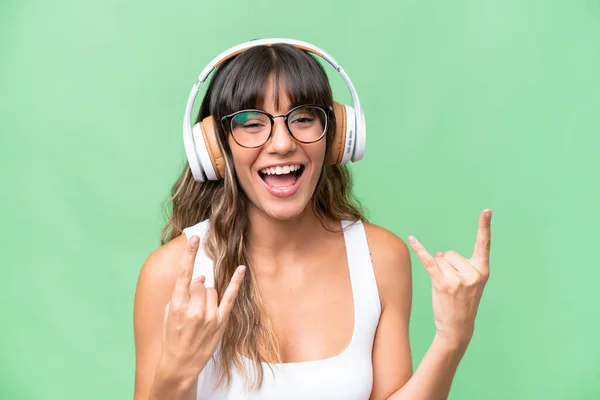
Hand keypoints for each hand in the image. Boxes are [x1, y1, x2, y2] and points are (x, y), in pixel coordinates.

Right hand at [159, 235, 245, 377]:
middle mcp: (194, 310)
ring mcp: (209, 316)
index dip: (188, 256)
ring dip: (207, 296)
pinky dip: (236, 282)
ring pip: (212, 290)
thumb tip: (201, 277)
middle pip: (201, 284)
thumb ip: (183, 293)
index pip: (184, 275)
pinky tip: (241, 269)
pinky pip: (230, 297)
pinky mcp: (221, 322)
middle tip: (191, 307)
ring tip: (199, 314)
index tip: (193, 239)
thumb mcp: (170, 313)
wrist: (180, 363)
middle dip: (197, 290)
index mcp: (177, 306)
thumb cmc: (173, 336)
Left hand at [408, 209, 491, 348]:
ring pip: (439, 259)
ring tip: (446, 290)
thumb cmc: (463, 303)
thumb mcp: (469, 283)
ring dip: (438, 272)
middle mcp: (472, 274)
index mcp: (482, 271)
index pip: (484, 244)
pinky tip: (411, 238)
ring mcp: (458, 280)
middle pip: (450, 253)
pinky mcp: (442, 284)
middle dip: (447, 266)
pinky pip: (428, 262)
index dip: (484, 226)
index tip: (487, 210)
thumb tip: (439, 254)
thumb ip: (458, 264)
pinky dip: (419, 249)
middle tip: (453, 287)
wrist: (458, 327)